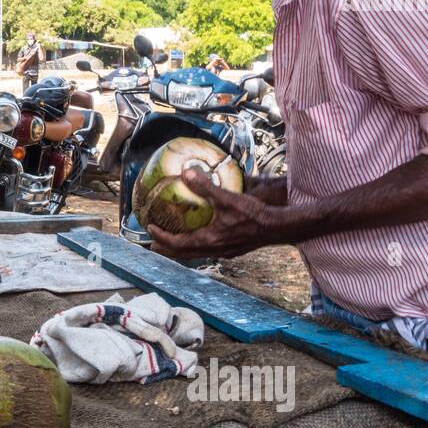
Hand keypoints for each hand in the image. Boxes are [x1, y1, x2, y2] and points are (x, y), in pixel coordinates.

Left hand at [146, 169, 286, 260]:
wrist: (277, 228)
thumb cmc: (254, 214)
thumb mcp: (227, 198)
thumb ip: (205, 186)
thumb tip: (186, 172)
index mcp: (208, 240)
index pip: (177, 244)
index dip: (161, 237)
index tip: (150, 229)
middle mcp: (214, 250)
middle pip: (183, 254)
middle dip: (167, 249)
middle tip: (153, 243)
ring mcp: (224, 252)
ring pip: (196, 254)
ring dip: (181, 250)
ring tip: (171, 243)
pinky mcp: (233, 250)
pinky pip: (207, 251)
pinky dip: (196, 247)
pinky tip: (200, 238)